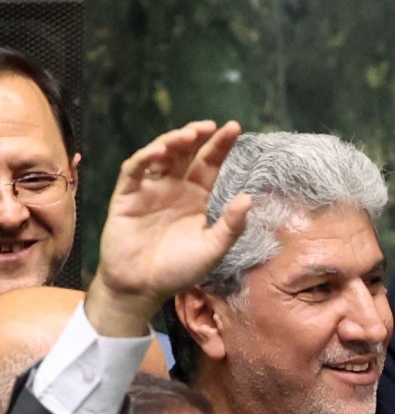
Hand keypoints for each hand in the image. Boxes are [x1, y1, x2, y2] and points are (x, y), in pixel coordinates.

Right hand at [84, 122, 250, 337]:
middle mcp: (173, 188)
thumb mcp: (213, 248)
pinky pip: (134, 171)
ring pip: (160, 156)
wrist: (143, 287)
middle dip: (197, 136)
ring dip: (173, 142)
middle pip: (186, 153)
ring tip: (189, 135)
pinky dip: (145, 158)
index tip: (234, 128)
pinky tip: (159, 152)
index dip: (220, 145)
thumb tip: (249, 198)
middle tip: (210, 126)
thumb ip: (230, 225)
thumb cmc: (179, 269)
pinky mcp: (126, 197)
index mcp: (196, 196)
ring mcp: (149, 190)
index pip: (209, 163)